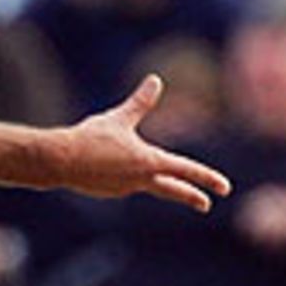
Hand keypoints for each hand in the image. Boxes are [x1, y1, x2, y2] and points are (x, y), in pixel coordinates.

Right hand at [56, 73, 230, 209]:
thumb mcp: (119, 118)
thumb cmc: (91, 138)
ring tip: (104, 149)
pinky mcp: (109, 192)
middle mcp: (140, 180)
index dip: (206, 177)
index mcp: (148, 162)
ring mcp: (124, 189)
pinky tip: (96, 162)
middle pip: (172, 190)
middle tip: (206, 205)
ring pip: (138, 178)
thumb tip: (156, 80)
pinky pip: (120, 181)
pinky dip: (117, 172)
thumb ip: (140, 103)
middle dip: (190, 196)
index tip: (224, 187)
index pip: (185, 170)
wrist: (60, 162)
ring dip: (133, 168)